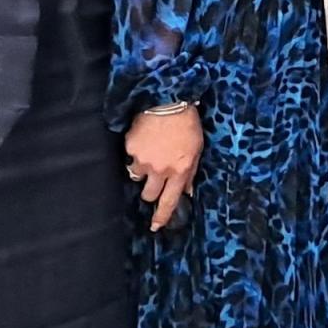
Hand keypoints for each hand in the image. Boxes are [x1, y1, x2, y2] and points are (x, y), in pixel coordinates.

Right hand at [124, 106, 202, 231]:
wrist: (168, 101)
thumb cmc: (187, 124)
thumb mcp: (197, 150)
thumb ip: (190, 173)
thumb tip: (187, 191)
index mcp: (179, 171)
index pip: (169, 201)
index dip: (161, 216)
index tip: (154, 226)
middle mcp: (160, 170)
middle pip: (148, 194)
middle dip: (150, 191)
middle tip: (154, 178)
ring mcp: (143, 160)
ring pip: (136, 176)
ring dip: (142, 170)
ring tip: (151, 152)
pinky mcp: (130, 148)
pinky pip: (130, 157)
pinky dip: (136, 152)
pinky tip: (145, 138)